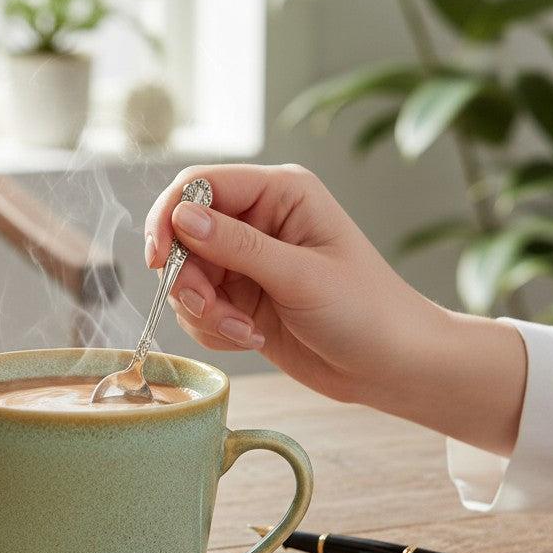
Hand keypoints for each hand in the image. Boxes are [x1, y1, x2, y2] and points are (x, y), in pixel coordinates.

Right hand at [145, 164, 525, 454]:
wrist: (392, 367)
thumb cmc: (368, 312)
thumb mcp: (301, 276)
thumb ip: (237, 246)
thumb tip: (181, 218)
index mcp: (280, 193)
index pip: (199, 185)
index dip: (170, 216)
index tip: (161, 259)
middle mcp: (258, 220)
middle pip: (183, 234)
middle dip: (189, 278)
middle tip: (212, 310)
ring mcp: (247, 261)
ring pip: (186, 276)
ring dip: (204, 310)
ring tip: (244, 331)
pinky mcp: (240, 297)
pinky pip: (197, 308)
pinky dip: (212, 328)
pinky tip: (250, 338)